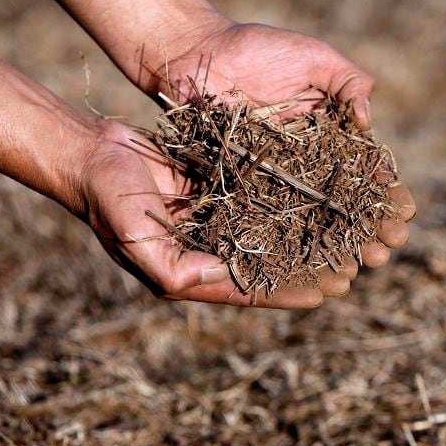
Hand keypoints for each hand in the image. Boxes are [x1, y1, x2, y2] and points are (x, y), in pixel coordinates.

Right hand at [80, 121, 333, 307]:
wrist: (92, 154)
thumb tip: (225, 275)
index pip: (251, 288)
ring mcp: (217, 219)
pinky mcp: (220, 189)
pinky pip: (261, 199)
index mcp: (192, 273)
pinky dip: (289, 201)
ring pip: (271, 232)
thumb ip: (177, 269)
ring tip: (348, 236)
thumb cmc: (109, 201)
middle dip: (309, 268)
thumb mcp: (138, 242)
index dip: (291, 292)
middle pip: (269, 264)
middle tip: (353, 268)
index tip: (329, 292)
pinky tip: (321, 198)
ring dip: (307, 235)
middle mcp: (210, 249)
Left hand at [152, 20, 415, 288]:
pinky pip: (270, 219)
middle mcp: (308, 164)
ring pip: (313, 219)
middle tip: (387, 250)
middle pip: (345, 203)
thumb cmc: (257, 50)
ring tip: (359, 266)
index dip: (387, 193)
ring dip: (338, 244)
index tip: (405, 213)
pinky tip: (311, 264)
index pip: (367, 171)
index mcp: (331, 136)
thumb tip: (369, 120)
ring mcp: (277, 180)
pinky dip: (291, 242)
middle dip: (370, 228)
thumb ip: (347, 81)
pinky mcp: (243, 189)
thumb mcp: (313, 57)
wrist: (194, 55)